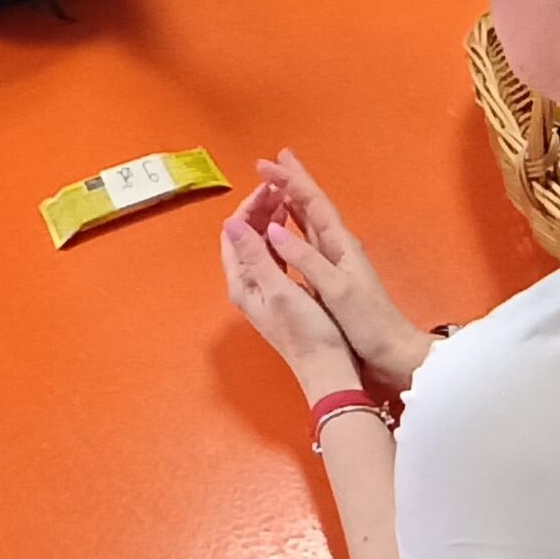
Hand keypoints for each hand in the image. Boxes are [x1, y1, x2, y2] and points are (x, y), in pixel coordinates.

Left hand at [221, 186, 355, 388]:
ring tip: (286, 201)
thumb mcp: (280, 290)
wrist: (328, 371)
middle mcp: (247, 285)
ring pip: (258, 245)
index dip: (248, 207)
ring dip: (267, 221)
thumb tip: (231, 222)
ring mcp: (262, 290)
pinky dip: (278, 238)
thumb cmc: (308, 331)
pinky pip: (272, 256)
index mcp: (242, 283)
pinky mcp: (280, 294)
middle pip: (243, 237)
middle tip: (280, 188)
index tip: (270, 188)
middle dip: (257, 210)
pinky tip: (292, 229)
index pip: (233, 234)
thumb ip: (256, 257)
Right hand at [251, 151, 432, 392]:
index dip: (290, 181)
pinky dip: (293, 227)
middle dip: (291, 182)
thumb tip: (273, 230)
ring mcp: (335, 260)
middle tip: (271, 161)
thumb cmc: (367, 321)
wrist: (391, 350)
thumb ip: (306, 259)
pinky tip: (283, 228)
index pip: (312, 203)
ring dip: (291, 200)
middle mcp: (338, 246)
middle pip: (311, 205)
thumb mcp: (337, 290)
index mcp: (340, 244)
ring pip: (309, 221)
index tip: (266, 164)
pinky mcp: (331, 276)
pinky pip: (307, 240)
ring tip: (274, 185)